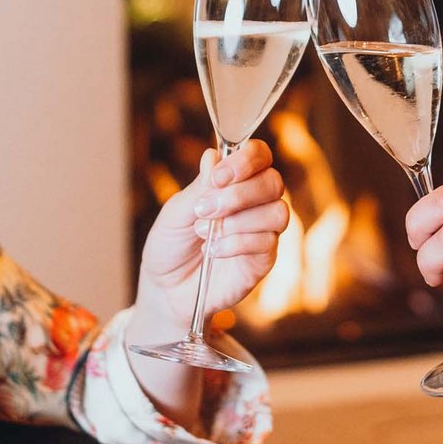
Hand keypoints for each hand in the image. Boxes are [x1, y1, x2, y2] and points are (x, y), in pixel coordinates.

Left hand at [133, 141, 287, 339]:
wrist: (165, 288)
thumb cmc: (170, 245)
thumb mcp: (175, 212)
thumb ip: (198, 187)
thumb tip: (212, 156)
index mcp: (235, 181)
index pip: (259, 155)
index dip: (246, 160)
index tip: (218, 178)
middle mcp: (255, 202)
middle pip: (273, 182)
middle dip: (239, 194)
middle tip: (205, 210)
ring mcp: (263, 230)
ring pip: (277, 212)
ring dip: (238, 221)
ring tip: (204, 233)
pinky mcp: (264, 259)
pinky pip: (267, 242)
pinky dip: (236, 244)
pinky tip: (212, 252)